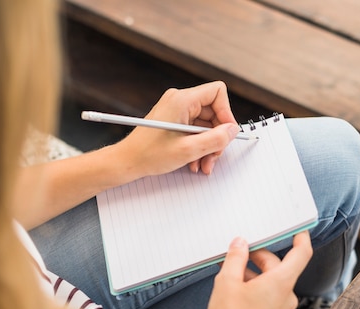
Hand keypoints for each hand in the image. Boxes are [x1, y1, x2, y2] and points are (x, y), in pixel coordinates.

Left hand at [117, 81, 239, 177]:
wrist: (127, 162)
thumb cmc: (149, 154)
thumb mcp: (188, 150)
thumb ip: (215, 139)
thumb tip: (233, 130)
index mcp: (182, 100)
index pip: (217, 92)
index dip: (226, 113)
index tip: (227, 133)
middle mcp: (179, 101)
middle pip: (213, 112)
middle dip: (216, 137)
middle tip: (214, 157)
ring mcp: (176, 111)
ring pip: (206, 124)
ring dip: (208, 146)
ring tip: (203, 164)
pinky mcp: (174, 121)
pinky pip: (195, 130)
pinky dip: (198, 146)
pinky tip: (194, 161)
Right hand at [206, 232, 312, 308]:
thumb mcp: (227, 281)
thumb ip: (235, 258)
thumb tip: (240, 243)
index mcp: (281, 282)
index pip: (301, 253)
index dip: (301, 238)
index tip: (298, 228)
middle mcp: (286, 295)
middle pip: (279, 266)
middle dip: (258, 257)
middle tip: (237, 252)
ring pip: (271, 281)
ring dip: (253, 273)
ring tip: (229, 273)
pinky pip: (268, 296)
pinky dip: (255, 288)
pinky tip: (235, 290)